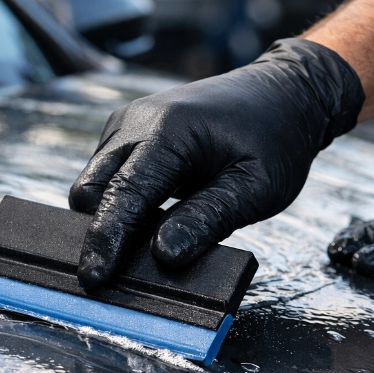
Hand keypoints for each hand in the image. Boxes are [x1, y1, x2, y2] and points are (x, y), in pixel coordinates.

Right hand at [69, 38, 363, 288]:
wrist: (281, 94)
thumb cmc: (275, 140)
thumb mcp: (258, 187)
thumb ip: (209, 219)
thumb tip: (164, 255)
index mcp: (169, 130)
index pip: (124, 192)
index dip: (106, 239)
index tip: (93, 278)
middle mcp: (136, 121)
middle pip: (92, 189)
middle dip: (98, 233)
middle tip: (114, 276)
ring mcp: (127, 124)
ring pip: (94, 184)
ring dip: (110, 218)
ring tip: (141, 248)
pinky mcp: (126, 133)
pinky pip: (106, 176)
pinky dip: (120, 204)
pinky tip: (150, 222)